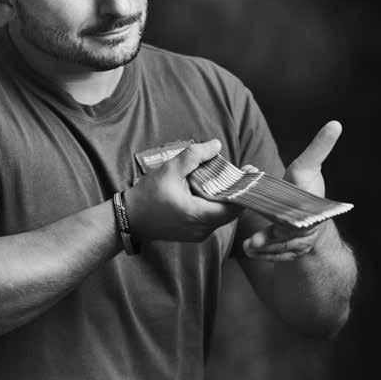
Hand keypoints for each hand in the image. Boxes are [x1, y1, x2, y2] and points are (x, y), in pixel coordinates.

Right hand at [124, 140, 241, 241]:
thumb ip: (194, 155)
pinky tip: (210, 190)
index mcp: (199, 215)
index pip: (234, 207)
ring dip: (225, 198)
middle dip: (236, 191)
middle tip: (240, 171)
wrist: (129, 218)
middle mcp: (202, 229)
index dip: (244, 189)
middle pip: (230, 211)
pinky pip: (211, 219)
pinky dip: (214, 205)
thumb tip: (217, 144)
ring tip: (225, 178)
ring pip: (221, 216)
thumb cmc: (147, 195)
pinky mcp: (193, 234)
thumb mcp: (170, 169)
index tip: (250, 171)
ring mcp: (198, 234)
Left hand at [243, 120, 342, 260]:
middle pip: (287, 236)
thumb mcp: (309, 167)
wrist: (313, 217)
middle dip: (271, 239)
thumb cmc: (307, 189)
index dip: (290, 219)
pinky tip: (250, 252)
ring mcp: (298, 242)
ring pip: (280, 249)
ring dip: (264, 249)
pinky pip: (277, 256)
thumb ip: (319, 148)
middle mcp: (305, 228)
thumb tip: (335, 123)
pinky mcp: (290, 252)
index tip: (280, 224)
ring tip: (248, 248)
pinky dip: (264, 255)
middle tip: (252, 243)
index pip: (300, 211)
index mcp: (309, 208)